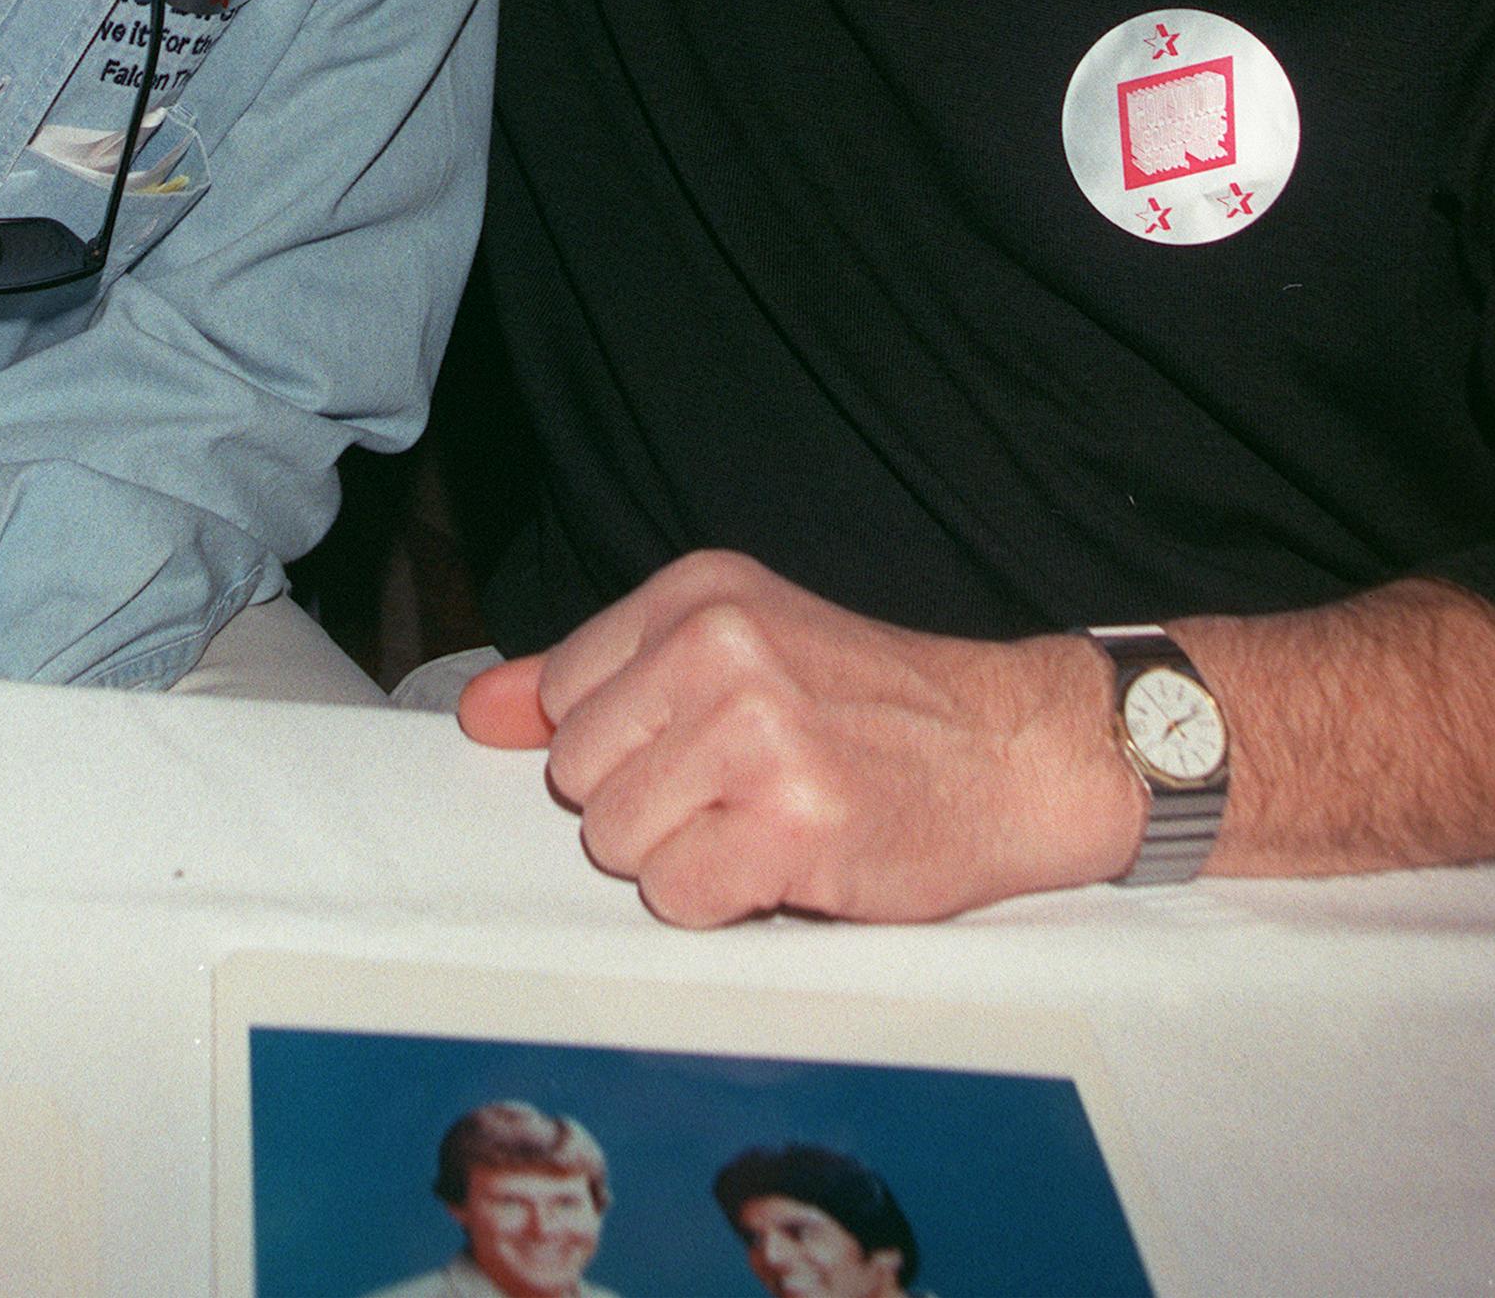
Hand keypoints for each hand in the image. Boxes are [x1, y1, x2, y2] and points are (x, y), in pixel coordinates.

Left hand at [457, 550, 1144, 924]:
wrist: (1014, 751)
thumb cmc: (871, 710)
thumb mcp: (733, 651)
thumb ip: (596, 677)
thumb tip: (480, 712)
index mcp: (697, 592)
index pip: (560, 696)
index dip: (620, 748)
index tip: (692, 749)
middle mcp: (720, 645)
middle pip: (578, 776)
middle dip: (647, 804)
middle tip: (738, 791)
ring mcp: (756, 732)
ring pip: (617, 841)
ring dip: (684, 857)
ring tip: (763, 823)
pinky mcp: (790, 823)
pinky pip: (675, 897)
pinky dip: (723, 903)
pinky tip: (786, 863)